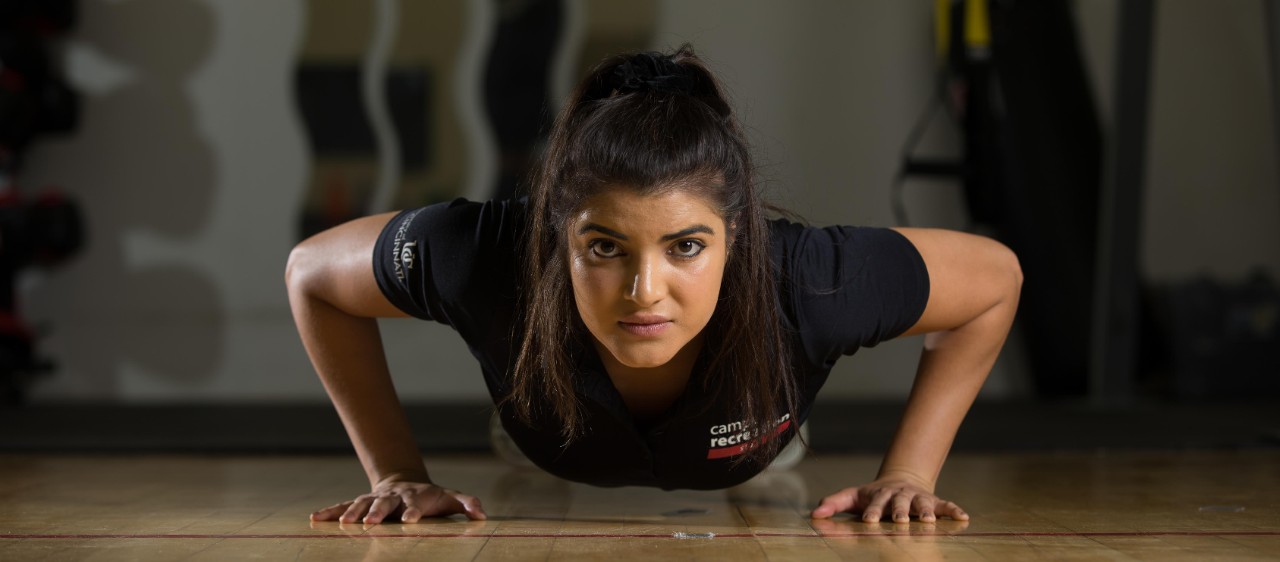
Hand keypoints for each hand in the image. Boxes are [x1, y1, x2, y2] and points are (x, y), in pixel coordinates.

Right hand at [310, 476, 486, 524]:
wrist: (405, 482)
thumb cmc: (431, 497)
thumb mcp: (450, 498)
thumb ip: (467, 503)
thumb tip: (483, 515)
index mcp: (415, 496)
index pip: (416, 503)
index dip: (414, 510)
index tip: (412, 520)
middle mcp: (393, 497)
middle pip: (385, 503)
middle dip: (378, 512)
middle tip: (372, 523)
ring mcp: (375, 499)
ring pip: (362, 504)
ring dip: (353, 512)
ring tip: (345, 523)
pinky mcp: (360, 502)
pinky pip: (343, 505)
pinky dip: (330, 511)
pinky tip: (315, 518)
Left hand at [811, 477, 967, 522]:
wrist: (901, 479)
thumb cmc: (873, 495)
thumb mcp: (852, 496)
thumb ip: (834, 503)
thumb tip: (814, 514)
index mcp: (880, 495)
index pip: (874, 504)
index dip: (872, 511)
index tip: (868, 521)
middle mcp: (900, 496)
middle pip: (900, 503)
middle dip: (900, 512)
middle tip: (900, 521)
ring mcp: (917, 498)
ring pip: (923, 503)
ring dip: (926, 511)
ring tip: (930, 521)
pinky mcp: (934, 501)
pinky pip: (945, 505)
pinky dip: (954, 510)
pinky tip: (963, 517)